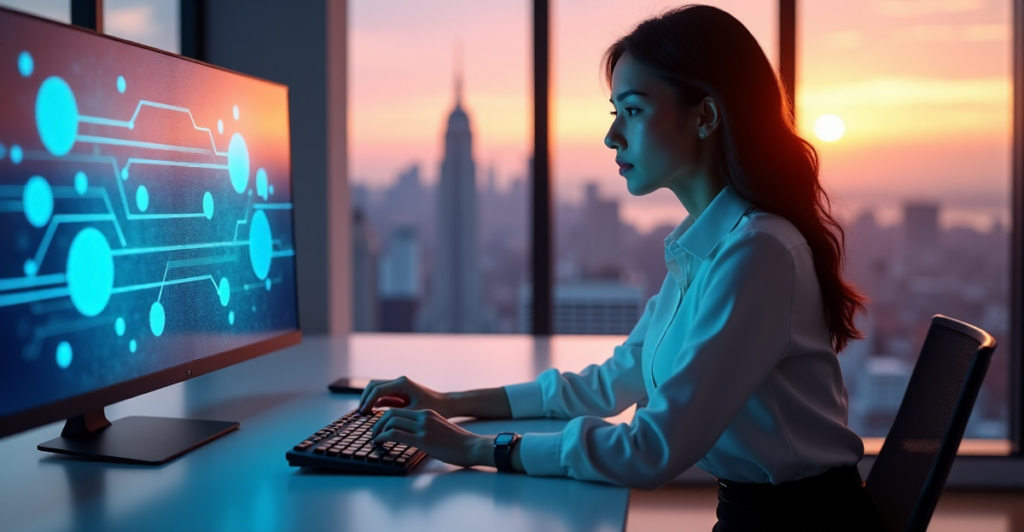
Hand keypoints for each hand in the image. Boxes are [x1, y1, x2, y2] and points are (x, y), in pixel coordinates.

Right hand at [357, 376, 452, 415]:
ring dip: (369, 400)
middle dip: (364, 398)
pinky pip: (382, 396)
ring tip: (364, 414)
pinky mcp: (399, 394)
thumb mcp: (416, 413)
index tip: (362, 413)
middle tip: (360, 413)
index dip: (368, 401)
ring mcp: (398, 387)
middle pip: (373, 386)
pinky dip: (375, 403)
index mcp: (402, 383)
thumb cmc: (435, 408)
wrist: (447, 404)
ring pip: (376, 390)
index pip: (378, 390)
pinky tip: (372, 414)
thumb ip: (398, 415)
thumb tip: (382, 421)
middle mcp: (399, 382)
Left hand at [370, 409, 492, 467]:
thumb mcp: (438, 430)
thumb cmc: (457, 443)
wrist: (472, 447)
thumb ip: (424, 429)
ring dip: (378, 430)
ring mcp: (423, 427)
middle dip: (377, 423)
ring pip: (391, 421)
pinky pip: (396, 434)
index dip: (384, 417)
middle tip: (373, 433)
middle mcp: (423, 417)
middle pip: (392, 413)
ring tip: (374, 439)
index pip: (399, 409)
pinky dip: (383, 437)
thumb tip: (410, 436)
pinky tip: (380, 443)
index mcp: (426, 413)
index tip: (379, 427)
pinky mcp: (423, 440)